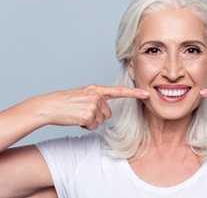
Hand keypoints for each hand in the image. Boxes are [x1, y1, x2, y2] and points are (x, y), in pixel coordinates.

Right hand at [29, 85, 148, 129]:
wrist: (50, 106)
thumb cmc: (67, 102)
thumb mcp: (84, 94)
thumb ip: (98, 98)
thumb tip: (107, 110)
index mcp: (96, 89)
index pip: (119, 91)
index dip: (134, 93)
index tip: (146, 94)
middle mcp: (96, 95)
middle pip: (108, 113)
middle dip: (98, 116)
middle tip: (83, 111)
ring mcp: (93, 105)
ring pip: (101, 121)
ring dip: (91, 121)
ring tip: (78, 114)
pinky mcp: (88, 115)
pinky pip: (93, 126)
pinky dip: (86, 126)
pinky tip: (77, 119)